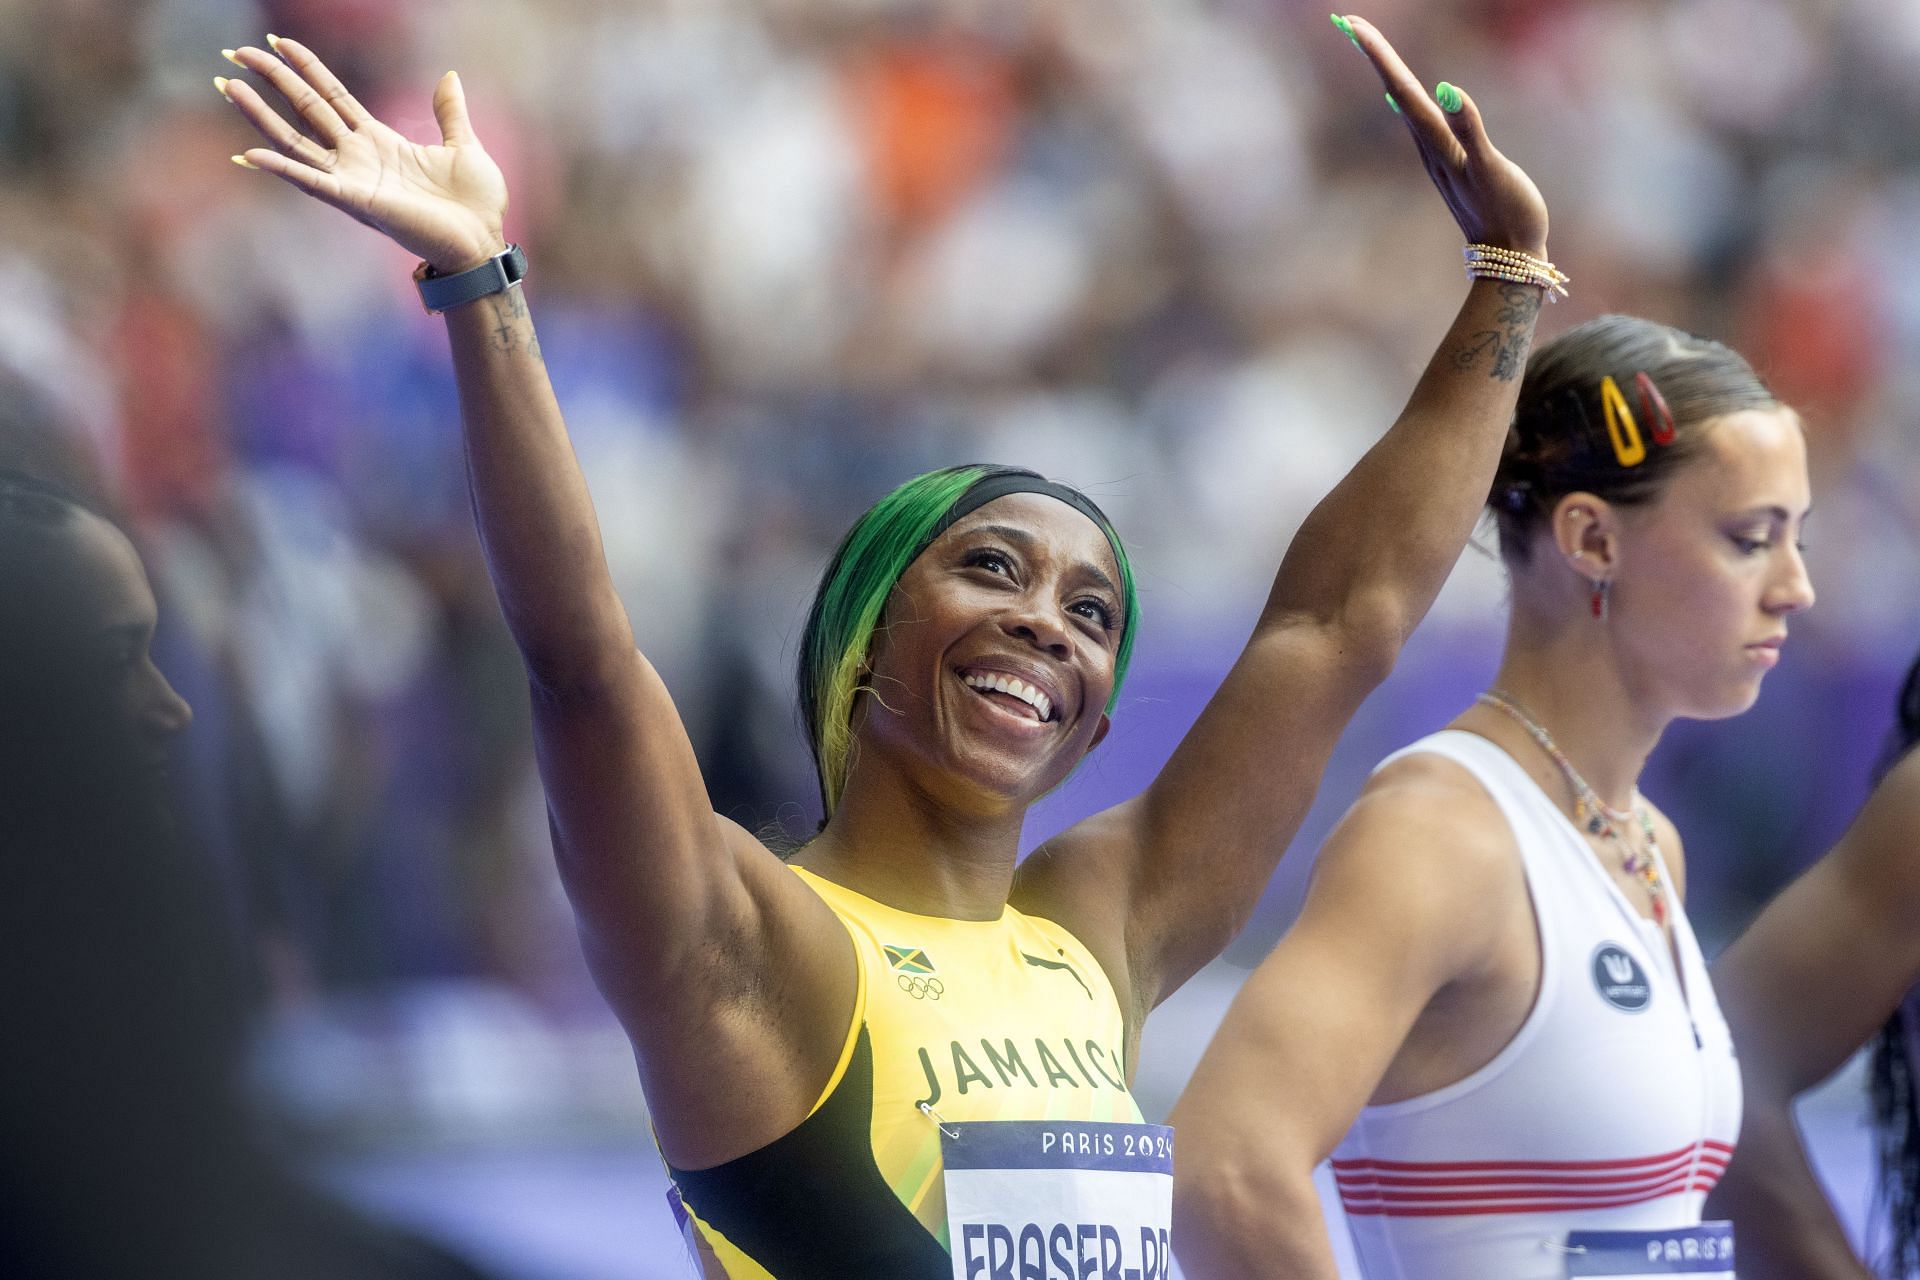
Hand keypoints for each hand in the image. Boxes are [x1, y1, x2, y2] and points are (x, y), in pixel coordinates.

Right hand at [220, 37, 507, 273]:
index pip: (332, 95)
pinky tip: (249, 153)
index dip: (306, 68)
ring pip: (295, 141)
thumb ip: (450, 113)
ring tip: (228, 87)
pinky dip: (282, 168)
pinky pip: (312, 182)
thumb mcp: (464, 146)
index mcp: (380, 141)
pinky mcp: (358, 202)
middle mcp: (358, 157)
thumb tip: (450, 77)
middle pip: (305, 109)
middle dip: (271, 79)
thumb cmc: (475, 204)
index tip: (278, 43)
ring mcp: (354, 179)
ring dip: (261, 115)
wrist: (484, 242)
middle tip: (235, 53)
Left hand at [1337, 15, 1549, 257]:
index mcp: (1438, 144)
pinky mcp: (1454, 162)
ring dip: (1386, 72)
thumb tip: (1446, 89)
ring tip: (1368, 44)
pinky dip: (1411, 99)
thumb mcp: (1492, 171)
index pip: (1402, 89)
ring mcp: (1440, 156)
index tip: (1352, 24)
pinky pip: (1425, 122)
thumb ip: (1471, 131)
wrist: (1510, 260)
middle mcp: (1430, 148)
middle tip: (1347, 20)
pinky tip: (1410, 94)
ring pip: (1406, 104)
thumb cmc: (1509, 215)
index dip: (1378, 54)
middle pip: (1397, 91)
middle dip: (1374, 54)